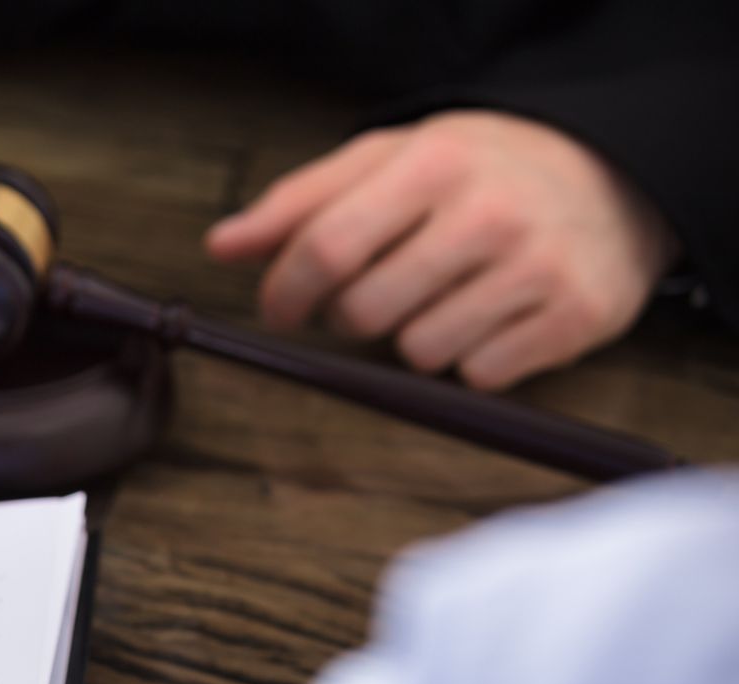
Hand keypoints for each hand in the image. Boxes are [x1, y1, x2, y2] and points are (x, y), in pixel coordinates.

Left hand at [206, 110, 678, 389]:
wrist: (608, 176)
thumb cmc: (474, 173)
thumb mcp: (388, 161)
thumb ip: (299, 203)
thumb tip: (221, 246)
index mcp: (434, 164)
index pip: (326, 248)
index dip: (285, 293)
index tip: (280, 310)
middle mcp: (489, 213)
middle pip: (364, 313)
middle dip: (354, 316)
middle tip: (382, 291)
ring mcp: (538, 267)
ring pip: (420, 353)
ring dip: (417, 338)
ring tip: (447, 296)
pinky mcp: (575, 317)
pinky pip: (480, 376)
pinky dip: (474, 359)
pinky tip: (493, 317)